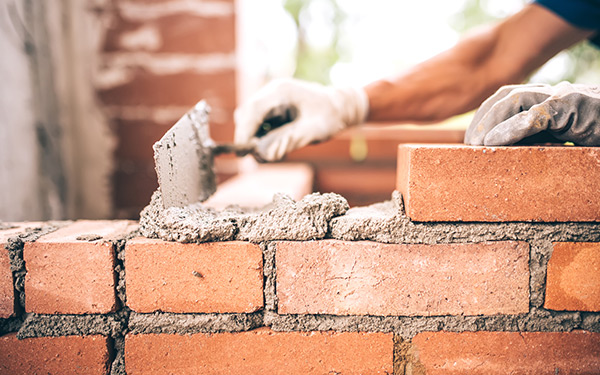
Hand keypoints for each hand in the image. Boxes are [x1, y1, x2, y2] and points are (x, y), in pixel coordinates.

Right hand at [234, 78, 368, 160]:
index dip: (244, 132)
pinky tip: (276, 148)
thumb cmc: (330, 116)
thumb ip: (290, 141)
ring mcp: (271, 101)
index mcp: (280, 92)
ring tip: (271, 154)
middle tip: (260, 157)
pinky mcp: (273, 111)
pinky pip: (259, 125)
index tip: (243, 152)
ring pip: (250, 121)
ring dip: (255, 139)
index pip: (252, 110)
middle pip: (246, 115)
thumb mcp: (314, 130)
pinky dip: (262, 138)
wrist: (341, 107)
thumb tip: (264, 154)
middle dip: (248, 137)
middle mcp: (272, 93)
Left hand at [464, 82, 599, 145]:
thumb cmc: (592, 134)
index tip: (469, 140)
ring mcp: (562, 97)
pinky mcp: (575, 106)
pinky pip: (537, 114)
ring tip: (478, 144)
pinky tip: (495, 142)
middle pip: (503, 96)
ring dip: (491, 123)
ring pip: (515, 100)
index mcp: (542, 99)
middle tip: (469, 144)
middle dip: (481, 119)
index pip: (503, 99)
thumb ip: (532, 140)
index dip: (482, 117)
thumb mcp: (556, 139)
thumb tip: (498, 153)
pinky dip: (512, 128)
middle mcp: (549, 94)